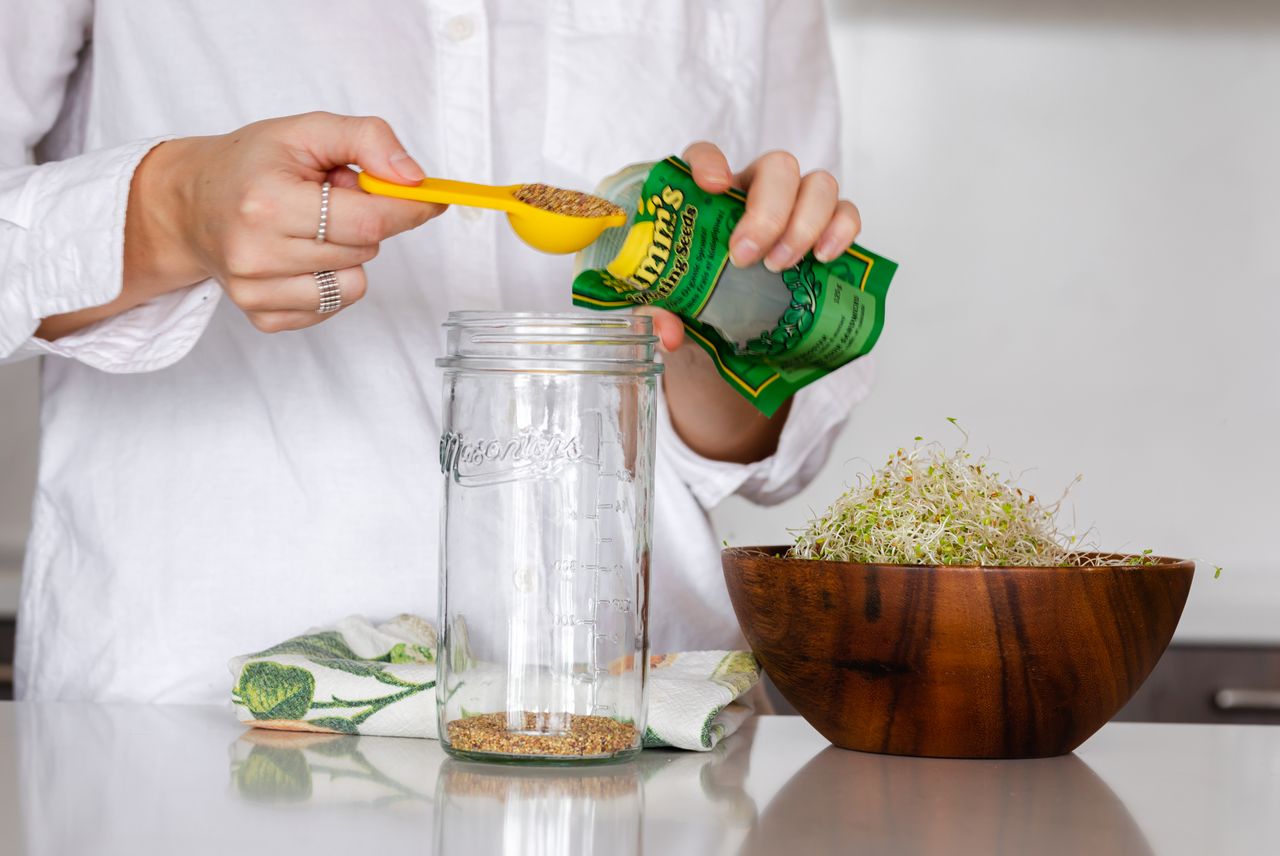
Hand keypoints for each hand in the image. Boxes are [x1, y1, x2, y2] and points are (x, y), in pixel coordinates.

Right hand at [39, 112, 443, 339]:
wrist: (190, 202)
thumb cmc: (252, 163)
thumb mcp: (308, 130)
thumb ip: (367, 139)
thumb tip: (413, 179)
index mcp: (268, 202)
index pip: (369, 220)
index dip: (408, 209)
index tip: (430, 199)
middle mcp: (256, 254)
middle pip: (364, 250)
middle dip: (363, 221)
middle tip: (328, 199)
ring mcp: (256, 292)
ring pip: (354, 285)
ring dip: (347, 255)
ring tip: (311, 227)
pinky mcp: (262, 317)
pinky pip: (333, 307)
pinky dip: (330, 281)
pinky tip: (299, 255)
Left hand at [646, 142, 861, 352]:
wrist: (722, 341)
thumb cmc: (692, 309)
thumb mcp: (669, 312)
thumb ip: (659, 313)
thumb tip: (670, 331)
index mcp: (707, 199)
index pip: (705, 156)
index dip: (709, 161)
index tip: (713, 185)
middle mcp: (752, 194)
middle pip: (777, 167)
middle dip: (768, 211)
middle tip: (746, 258)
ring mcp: (794, 210)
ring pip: (819, 184)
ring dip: (805, 223)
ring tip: (782, 266)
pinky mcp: (824, 233)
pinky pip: (846, 213)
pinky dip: (842, 230)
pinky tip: (824, 259)